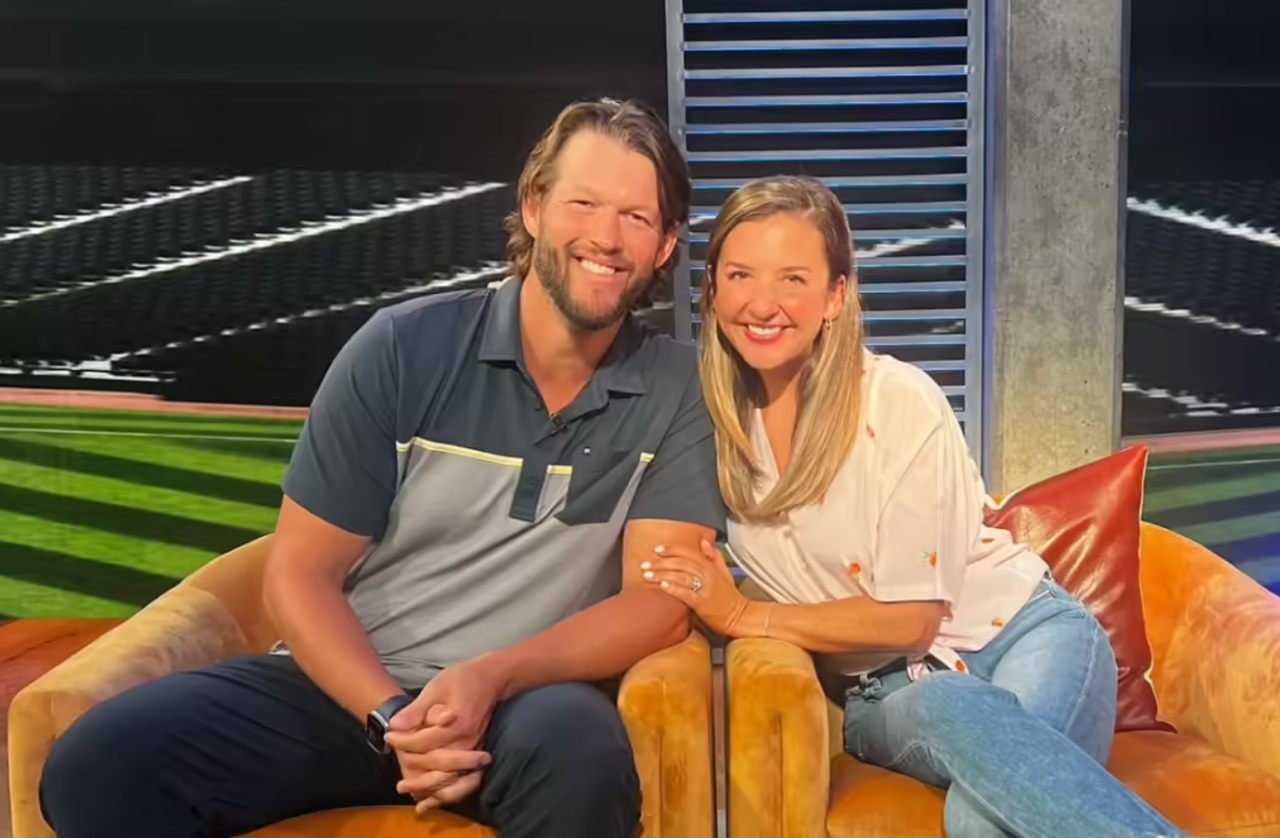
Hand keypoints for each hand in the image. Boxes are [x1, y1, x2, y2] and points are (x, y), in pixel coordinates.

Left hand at [385, 658, 506, 811]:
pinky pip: (464, 781)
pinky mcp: (477, 752)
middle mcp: (467, 741)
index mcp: (456, 723)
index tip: (388, 737)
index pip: (423, 741)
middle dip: (413, 771)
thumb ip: (417, 709)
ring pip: (451, 778)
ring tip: (409, 793)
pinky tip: (432, 801)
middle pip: (436, 765)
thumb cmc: (463, 678)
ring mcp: (475, 749)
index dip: (402, 741)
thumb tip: (395, 725)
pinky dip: (447, 794)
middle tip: (397, 780)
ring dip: (429, 789)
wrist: (493, 678)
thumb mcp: (437, 686)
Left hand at [641, 538, 750, 635]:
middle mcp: (707, 574)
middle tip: (645, 564)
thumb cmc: (730, 596)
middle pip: (680, 563)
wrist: (739, 616)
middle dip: (660, 563)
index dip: (671, 549)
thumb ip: (713, 556)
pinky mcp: (702, 602)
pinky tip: (662, 586)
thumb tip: (703, 541)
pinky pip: (685, 593)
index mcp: (710, 566)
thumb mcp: (724, 572)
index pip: (688, 552)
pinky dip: (673, 588)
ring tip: (647, 575)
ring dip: (661, 574)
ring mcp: (705, 588)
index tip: (657, 549)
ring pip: (680, 576)